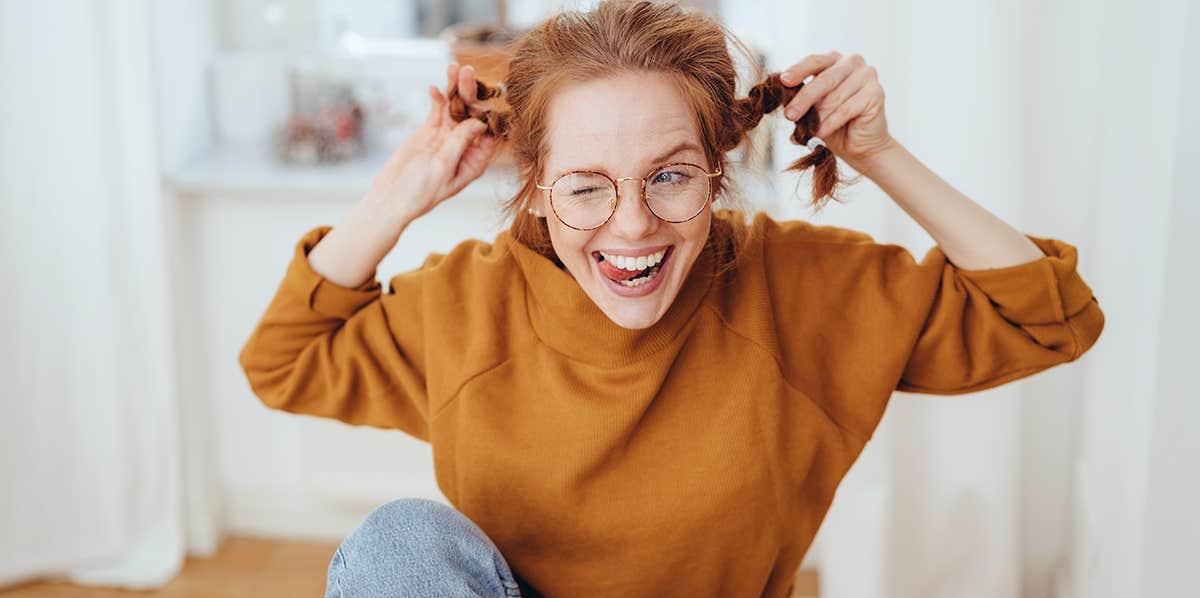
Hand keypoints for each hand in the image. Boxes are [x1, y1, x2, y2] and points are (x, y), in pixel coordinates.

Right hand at [365, 63, 498, 223]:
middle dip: (471, 93)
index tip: (489, 95)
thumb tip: (479, 123)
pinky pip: (437, 111)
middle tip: (467, 72)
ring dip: (455, 89)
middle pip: (472, 115)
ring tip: (453, 67)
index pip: (489, 133)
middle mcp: (464, 147)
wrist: (391, 197)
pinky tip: (435, 88)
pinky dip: (437, 98)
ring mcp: (446, 138)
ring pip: (455, 108)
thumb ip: (459, 144)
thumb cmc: (419, 192)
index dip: (490, 113)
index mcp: (475, 161)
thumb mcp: (442, 168)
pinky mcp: (429, 132)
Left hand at [779, 51, 895, 168]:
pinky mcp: (876, 93)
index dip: (797, 71)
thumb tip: (781, 101)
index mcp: (834, 60)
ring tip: (808, 131)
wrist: (861, 144)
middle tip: (789, 115)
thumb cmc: (834, 124)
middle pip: (824, 79)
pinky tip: (820, 134)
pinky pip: (846, 109)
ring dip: (818, 116)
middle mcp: (852, 62)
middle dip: (804, 99)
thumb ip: (800, 100)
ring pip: (834, 97)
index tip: (783, 81)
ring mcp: (867, 75)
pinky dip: (830, 123)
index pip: (813, 61)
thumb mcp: (812, 109)